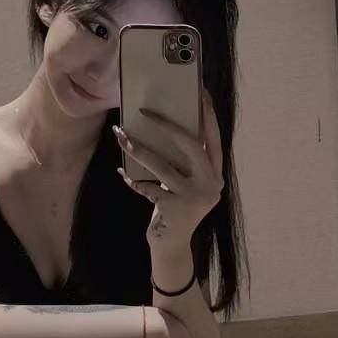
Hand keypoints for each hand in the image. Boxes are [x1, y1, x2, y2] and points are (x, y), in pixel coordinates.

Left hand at [113, 86, 223, 248]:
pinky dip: (133, 180)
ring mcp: (193, 197)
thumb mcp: (185, 184)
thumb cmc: (175, 208)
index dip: (207, 113)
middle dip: (167, 125)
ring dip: (138, 149)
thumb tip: (163, 127)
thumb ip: (184, 163)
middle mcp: (210, 184)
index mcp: (216, 174)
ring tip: (121, 136)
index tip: (198, 91)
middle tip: (145, 111)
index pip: (214, 137)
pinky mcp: (174, 208)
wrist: (171, 246)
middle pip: (191, 145)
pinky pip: (148, 187)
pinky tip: (123, 173)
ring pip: (162, 165)